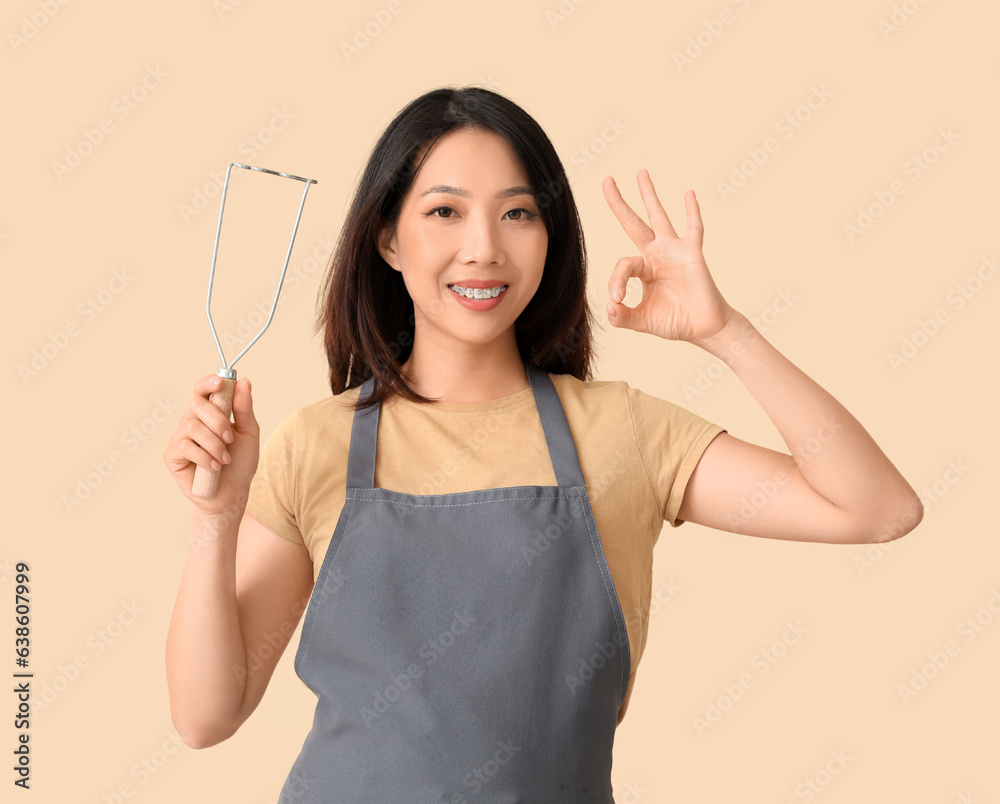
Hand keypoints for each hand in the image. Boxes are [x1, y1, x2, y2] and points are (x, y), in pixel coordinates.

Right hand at [162, 375, 259, 517]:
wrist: (233, 493)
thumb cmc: (241, 461)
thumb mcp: (249, 433)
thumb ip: (244, 408)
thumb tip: (244, 382)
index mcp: (209, 412)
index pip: (202, 390)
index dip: (208, 383)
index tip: (220, 382)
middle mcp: (192, 421)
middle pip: (196, 405)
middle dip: (217, 421)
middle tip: (230, 438)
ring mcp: (180, 437)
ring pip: (192, 427)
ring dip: (213, 444)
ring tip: (225, 458)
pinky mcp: (172, 456)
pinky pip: (185, 446)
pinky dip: (205, 457)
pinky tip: (215, 467)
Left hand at [602, 169, 737, 346]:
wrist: (704, 328)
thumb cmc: (675, 321)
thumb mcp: (642, 321)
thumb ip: (623, 317)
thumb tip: (609, 307)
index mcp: (643, 268)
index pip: (623, 265)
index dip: (616, 280)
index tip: (618, 299)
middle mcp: (657, 254)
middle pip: (633, 223)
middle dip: (619, 203)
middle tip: (607, 180)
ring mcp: (675, 251)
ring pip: (658, 217)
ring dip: (649, 195)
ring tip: (640, 173)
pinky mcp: (693, 253)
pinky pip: (694, 229)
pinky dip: (692, 212)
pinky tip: (688, 194)